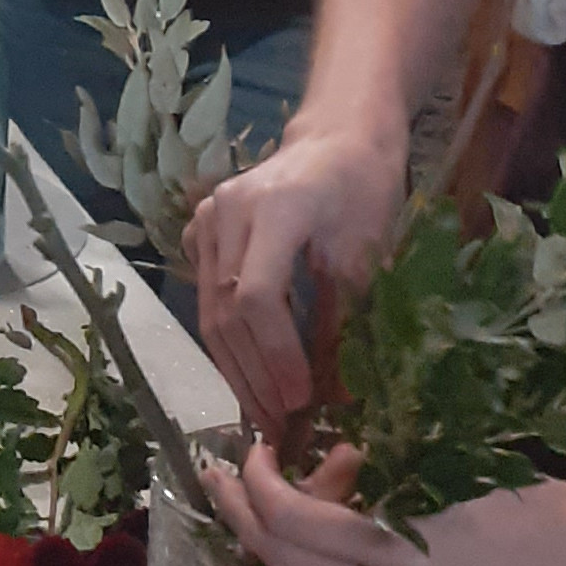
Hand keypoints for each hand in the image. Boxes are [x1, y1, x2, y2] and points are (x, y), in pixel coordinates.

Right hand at [187, 123, 406, 430]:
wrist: (336, 140)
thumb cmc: (363, 190)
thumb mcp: (365, 253)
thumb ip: (344, 321)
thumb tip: (339, 399)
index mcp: (273, 207)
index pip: (257, 295)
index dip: (276, 355)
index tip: (301, 400)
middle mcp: (226, 211)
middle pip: (225, 310)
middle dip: (254, 375)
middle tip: (281, 425)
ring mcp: (206, 220)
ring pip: (209, 311)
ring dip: (237, 369)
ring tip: (265, 415)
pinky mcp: (200, 233)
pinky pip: (207, 299)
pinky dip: (229, 343)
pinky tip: (251, 378)